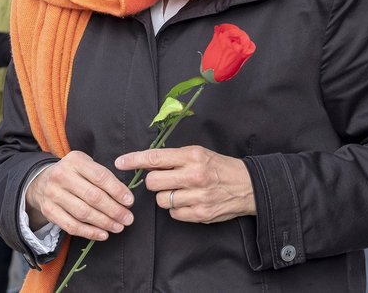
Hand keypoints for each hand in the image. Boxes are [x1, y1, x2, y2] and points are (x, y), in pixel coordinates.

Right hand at [25, 151, 134, 240]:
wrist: (41, 181)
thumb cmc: (73, 174)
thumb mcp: (86, 165)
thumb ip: (103, 176)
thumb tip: (125, 196)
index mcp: (75, 161)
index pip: (100, 176)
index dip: (117, 190)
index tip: (129, 201)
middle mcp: (62, 176)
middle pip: (92, 197)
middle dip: (114, 210)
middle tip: (128, 218)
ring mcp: (53, 194)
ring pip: (83, 213)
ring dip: (104, 223)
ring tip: (118, 227)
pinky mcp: (48, 211)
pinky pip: (71, 226)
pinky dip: (89, 232)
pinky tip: (103, 234)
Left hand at [115, 145, 255, 223]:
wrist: (247, 185)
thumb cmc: (219, 167)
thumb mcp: (199, 154)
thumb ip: (175, 158)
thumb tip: (147, 162)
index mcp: (192, 156)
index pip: (155, 157)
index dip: (134, 160)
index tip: (120, 163)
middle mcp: (194, 175)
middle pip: (153, 182)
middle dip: (154, 182)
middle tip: (165, 180)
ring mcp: (197, 196)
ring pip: (162, 200)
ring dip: (166, 197)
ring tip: (181, 191)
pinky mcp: (200, 214)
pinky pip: (174, 214)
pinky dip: (177, 209)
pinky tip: (189, 202)